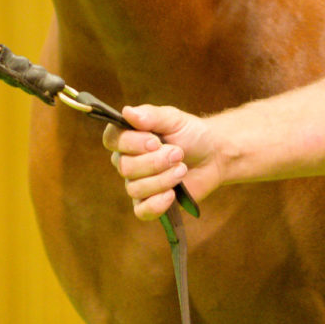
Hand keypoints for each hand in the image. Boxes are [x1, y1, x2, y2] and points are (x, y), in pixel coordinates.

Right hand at [103, 104, 221, 220]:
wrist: (213, 155)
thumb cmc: (190, 134)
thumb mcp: (174, 118)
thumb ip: (151, 115)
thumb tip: (127, 112)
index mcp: (128, 137)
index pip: (112, 140)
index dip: (130, 143)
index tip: (154, 141)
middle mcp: (127, 161)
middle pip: (125, 167)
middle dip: (154, 162)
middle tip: (178, 153)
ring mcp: (137, 184)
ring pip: (135, 188)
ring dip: (162, 179)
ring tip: (182, 169)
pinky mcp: (150, 203)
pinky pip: (142, 211)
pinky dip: (156, 204)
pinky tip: (172, 194)